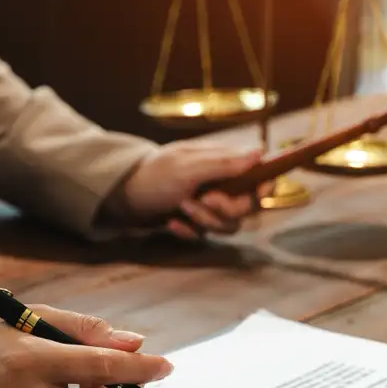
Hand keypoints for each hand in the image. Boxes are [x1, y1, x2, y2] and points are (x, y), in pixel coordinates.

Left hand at [106, 139, 262, 240]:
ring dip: (204, 220)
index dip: (265, 187)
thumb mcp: (188, 167)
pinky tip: (171, 223)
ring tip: (181, 208)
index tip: (257, 194)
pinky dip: (188, 231)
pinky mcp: (195, 223)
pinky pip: (205, 235)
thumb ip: (224, 164)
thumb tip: (260, 152)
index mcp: (223, 164)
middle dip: (227, 208)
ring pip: (228, 225)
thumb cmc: (154, 175)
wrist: (122, 196)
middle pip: (247, 207)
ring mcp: (209, 206)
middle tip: (204, 199)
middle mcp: (221, 185)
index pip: (260, 175)